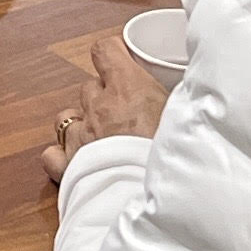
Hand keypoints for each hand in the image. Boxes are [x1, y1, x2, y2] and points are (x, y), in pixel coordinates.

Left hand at [42, 32, 173, 185]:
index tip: (122, 60)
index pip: (105, 51)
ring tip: (99, 137)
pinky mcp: (67, 166)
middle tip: (125, 112)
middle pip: (90, 87)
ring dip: (81, 122)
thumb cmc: (171, 160)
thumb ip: (182, 101)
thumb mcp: (186, 120)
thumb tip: (197, 91)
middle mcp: (98, 107)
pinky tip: (75, 160)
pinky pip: (53, 154)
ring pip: (66, 117)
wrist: (144, 200)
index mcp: (127, 88)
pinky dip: (61, 155)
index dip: (112, 54)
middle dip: (104, 96)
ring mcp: (79, 136)